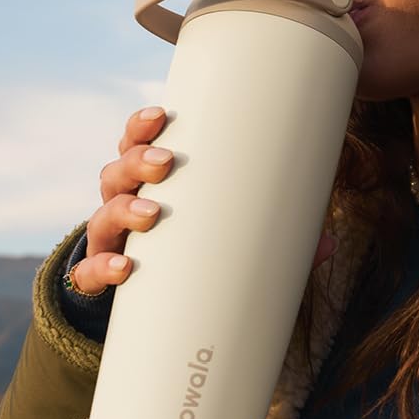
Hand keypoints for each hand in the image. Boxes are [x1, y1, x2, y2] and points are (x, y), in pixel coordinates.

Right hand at [68, 106, 338, 295]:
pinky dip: (103, 268)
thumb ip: (273, 236)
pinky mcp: (100, 279)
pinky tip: (124, 267)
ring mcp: (110, 241)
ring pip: (103, 213)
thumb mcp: (225, 235)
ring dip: (123, 209)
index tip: (162, 114)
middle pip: (118, 170)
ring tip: (150, 214)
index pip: (138, 143)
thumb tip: (327, 245)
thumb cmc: (188, 251)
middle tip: (165, 161)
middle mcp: (124, 204)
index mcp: (150, 183)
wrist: (140, 305)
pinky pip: (91, 271)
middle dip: (138, 160)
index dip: (143, 125)